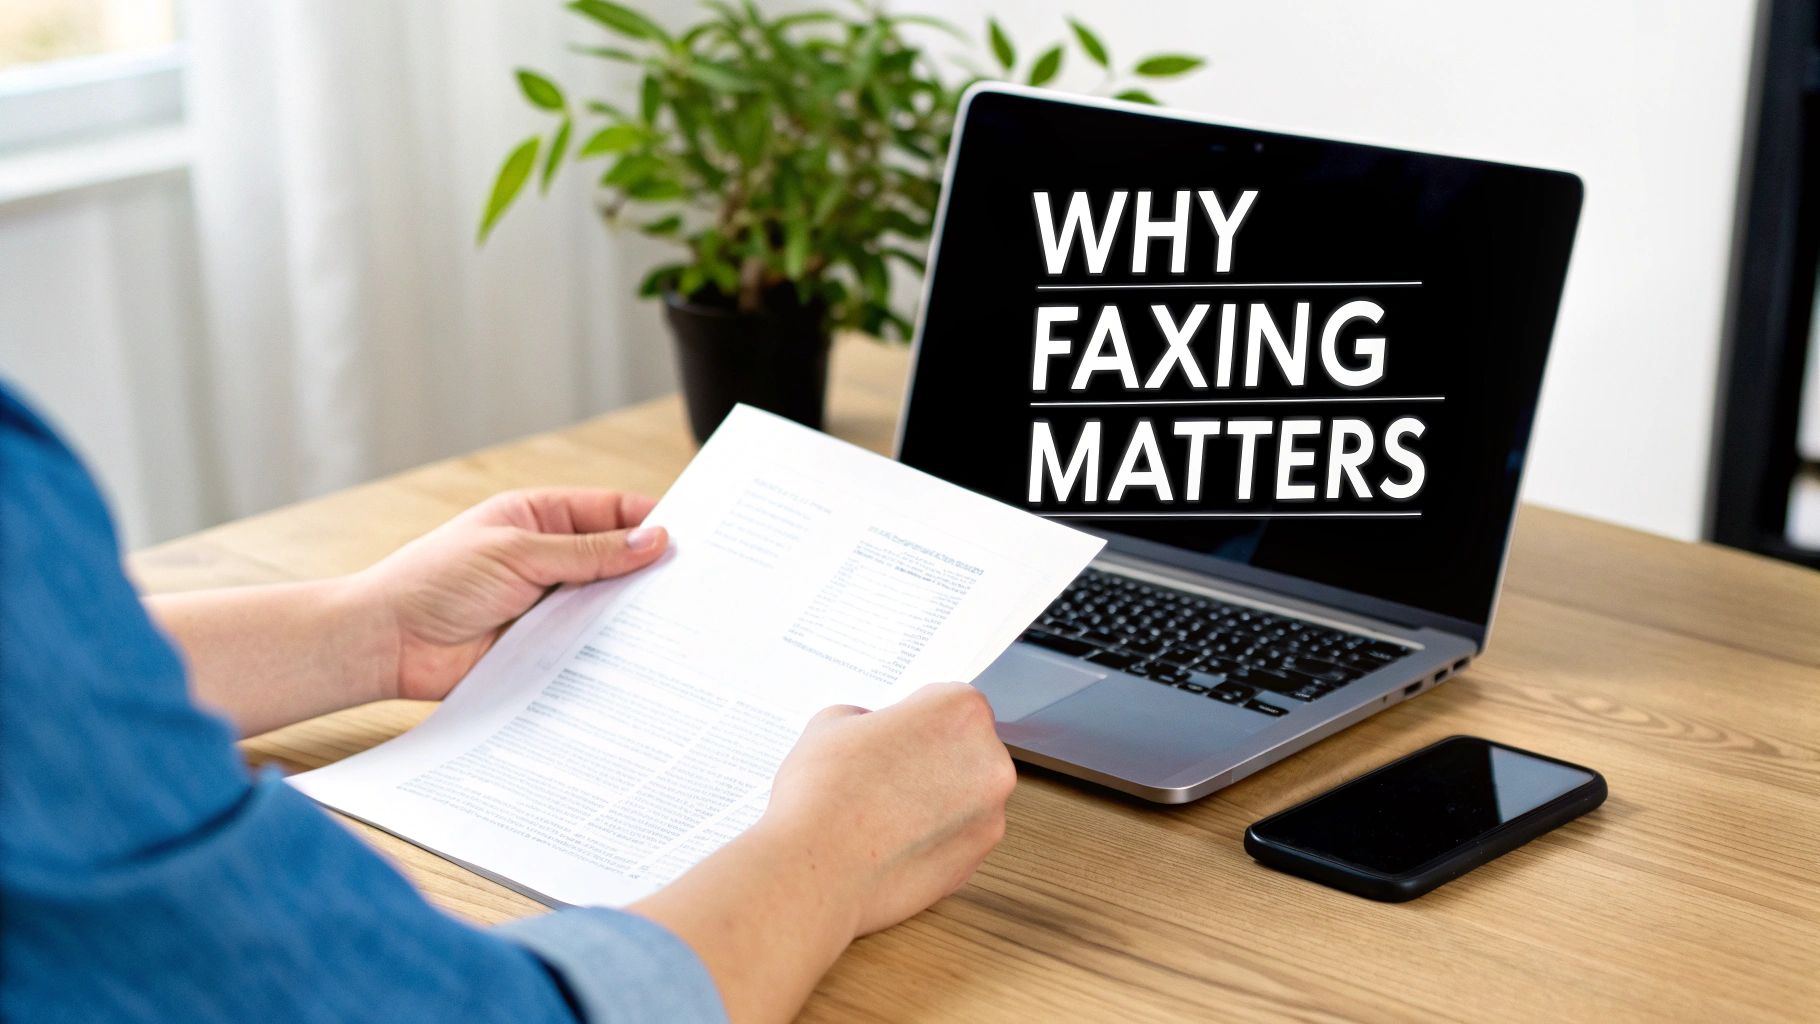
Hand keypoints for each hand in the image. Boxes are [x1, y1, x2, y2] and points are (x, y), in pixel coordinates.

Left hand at [353, 488, 668, 701]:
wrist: (386, 643)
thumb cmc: (435, 580)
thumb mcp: (518, 552)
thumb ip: (589, 551)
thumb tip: (654, 540)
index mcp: (540, 518)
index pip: (611, 511)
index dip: (652, 520)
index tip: (695, 537)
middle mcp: (548, 559)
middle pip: (616, 560)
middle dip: (651, 570)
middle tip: (698, 584)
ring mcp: (546, 605)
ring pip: (605, 606)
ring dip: (633, 614)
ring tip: (680, 623)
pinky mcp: (541, 648)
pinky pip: (586, 647)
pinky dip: (610, 651)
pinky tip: (641, 658)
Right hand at [628, 684, 1014, 1023]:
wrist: (808, 871)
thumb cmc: (814, 796)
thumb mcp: (827, 726)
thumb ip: (862, 718)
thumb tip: (869, 728)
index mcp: (956, 709)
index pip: (951, 700)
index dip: (914, 719)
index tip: (894, 733)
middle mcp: (985, 758)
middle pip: (964, 747)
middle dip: (926, 758)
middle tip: (876, 773)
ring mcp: (985, 814)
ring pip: (962, 793)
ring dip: (928, 797)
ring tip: (871, 809)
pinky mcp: (973, 860)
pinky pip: (955, 835)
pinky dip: (927, 837)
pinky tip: (881, 840)